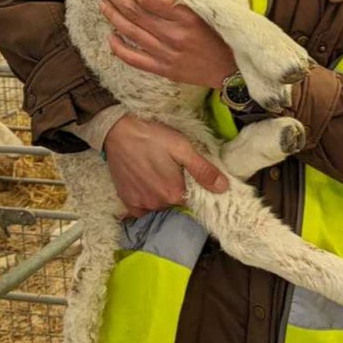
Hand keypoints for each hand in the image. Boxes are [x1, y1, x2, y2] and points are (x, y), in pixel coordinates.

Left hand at [99, 0, 247, 86]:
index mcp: (190, 16)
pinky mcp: (164, 69)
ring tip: (103, 3)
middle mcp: (174, 35)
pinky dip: (119, 48)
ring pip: (130, 32)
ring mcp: (167, 54)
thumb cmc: (237, 32)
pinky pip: (134, 59)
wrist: (238, 72)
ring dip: (112, 16)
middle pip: (134, 12)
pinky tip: (111, 37)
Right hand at [104, 115, 227, 217]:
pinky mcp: (126, 200)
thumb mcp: (183, 148)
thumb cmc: (153, 136)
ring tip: (158, 178)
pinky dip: (145, 204)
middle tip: (170, 173)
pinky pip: (140, 211)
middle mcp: (157, 204)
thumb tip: (223, 188)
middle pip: (174, 205)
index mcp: (174, 193)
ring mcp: (140, 204)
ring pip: (158, 208)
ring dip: (161, 198)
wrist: (118, 131)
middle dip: (175, 193)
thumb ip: (203, 170)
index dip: (191, 191)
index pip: (191, 202)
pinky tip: (146, 189)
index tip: (186, 179)